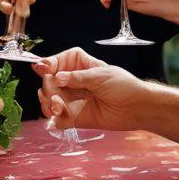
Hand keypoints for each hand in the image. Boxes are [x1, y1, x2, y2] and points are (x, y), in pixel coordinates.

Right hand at [33, 47, 148, 130]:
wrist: (136, 109)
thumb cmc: (123, 86)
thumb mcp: (100, 76)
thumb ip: (77, 77)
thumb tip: (56, 77)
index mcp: (79, 65)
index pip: (57, 61)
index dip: (48, 63)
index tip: (42, 68)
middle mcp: (72, 82)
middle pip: (48, 81)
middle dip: (49, 87)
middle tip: (56, 93)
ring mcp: (72, 99)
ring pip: (48, 99)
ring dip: (48, 102)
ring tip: (58, 106)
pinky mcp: (73, 117)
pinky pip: (55, 118)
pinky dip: (53, 117)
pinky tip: (59, 115)